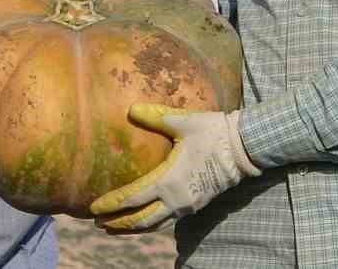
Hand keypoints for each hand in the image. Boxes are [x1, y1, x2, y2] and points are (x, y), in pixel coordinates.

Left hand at [89, 104, 259, 232]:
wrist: (243, 148)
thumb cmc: (212, 133)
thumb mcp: (182, 122)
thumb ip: (155, 116)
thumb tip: (131, 109)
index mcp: (168, 181)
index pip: (132, 199)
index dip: (111, 205)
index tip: (93, 208)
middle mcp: (176, 200)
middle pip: (140, 220)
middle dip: (117, 223)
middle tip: (97, 223)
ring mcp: (187, 206)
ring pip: (155, 225)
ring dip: (133, 228)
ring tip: (114, 228)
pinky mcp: (195, 205)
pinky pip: (167, 221)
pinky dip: (151, 224)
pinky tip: (144, 220)